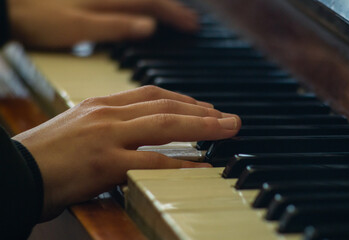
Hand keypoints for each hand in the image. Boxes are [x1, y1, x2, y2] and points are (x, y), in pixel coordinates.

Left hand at [8, 0, 198, 47]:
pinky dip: (140, 8)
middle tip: (191, 22)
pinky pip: (125, 3)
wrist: (10, 7)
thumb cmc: (39, 17)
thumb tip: (149, 27)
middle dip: (172, 9)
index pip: (152, 4)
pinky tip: (142, 16)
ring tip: (173, 17)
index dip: (175, 15)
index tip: (192, 27)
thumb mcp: (79, 26)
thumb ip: (115, 26)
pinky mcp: (92, 2)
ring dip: (159, 7)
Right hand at [12, 86, 240, 220]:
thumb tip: (136, 135)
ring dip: (202, 127)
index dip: (183, 99)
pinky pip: (153, 162)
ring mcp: (107, 137)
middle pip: (165, 105)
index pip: (151, 95)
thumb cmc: (44, 156)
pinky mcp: (105, 164)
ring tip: (228, 130)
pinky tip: (201, 167)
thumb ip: (109, 126)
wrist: (14, 173)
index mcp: (101, 105)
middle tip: (229, 118)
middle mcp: (107, 115)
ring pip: (165, 126)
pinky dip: (181, 165)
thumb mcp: (78, 129)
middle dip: (202, 110)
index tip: (204, 107)